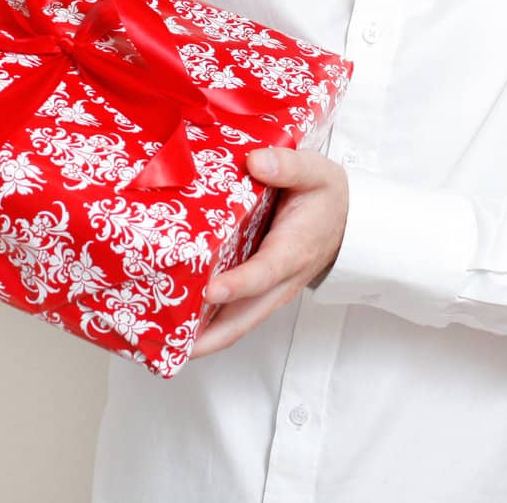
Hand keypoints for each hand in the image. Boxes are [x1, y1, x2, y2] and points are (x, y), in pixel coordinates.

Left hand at [191, 147, 348, 358]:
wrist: (346, 221)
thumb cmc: (326, 198)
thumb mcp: (316, 173)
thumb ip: (288, 166)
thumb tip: (255, 162)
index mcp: (292, 251)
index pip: (264, 272)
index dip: (238, 284)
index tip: (211, 290)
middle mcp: (279, 281)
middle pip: (244, 318)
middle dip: (208, 337)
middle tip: (170, 345)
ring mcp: (268, 291)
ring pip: (235, 324)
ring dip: (201, 338)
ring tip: (160, 342)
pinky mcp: (258, 292)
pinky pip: (232, 316)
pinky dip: (205, 326)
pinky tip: (175, 325)